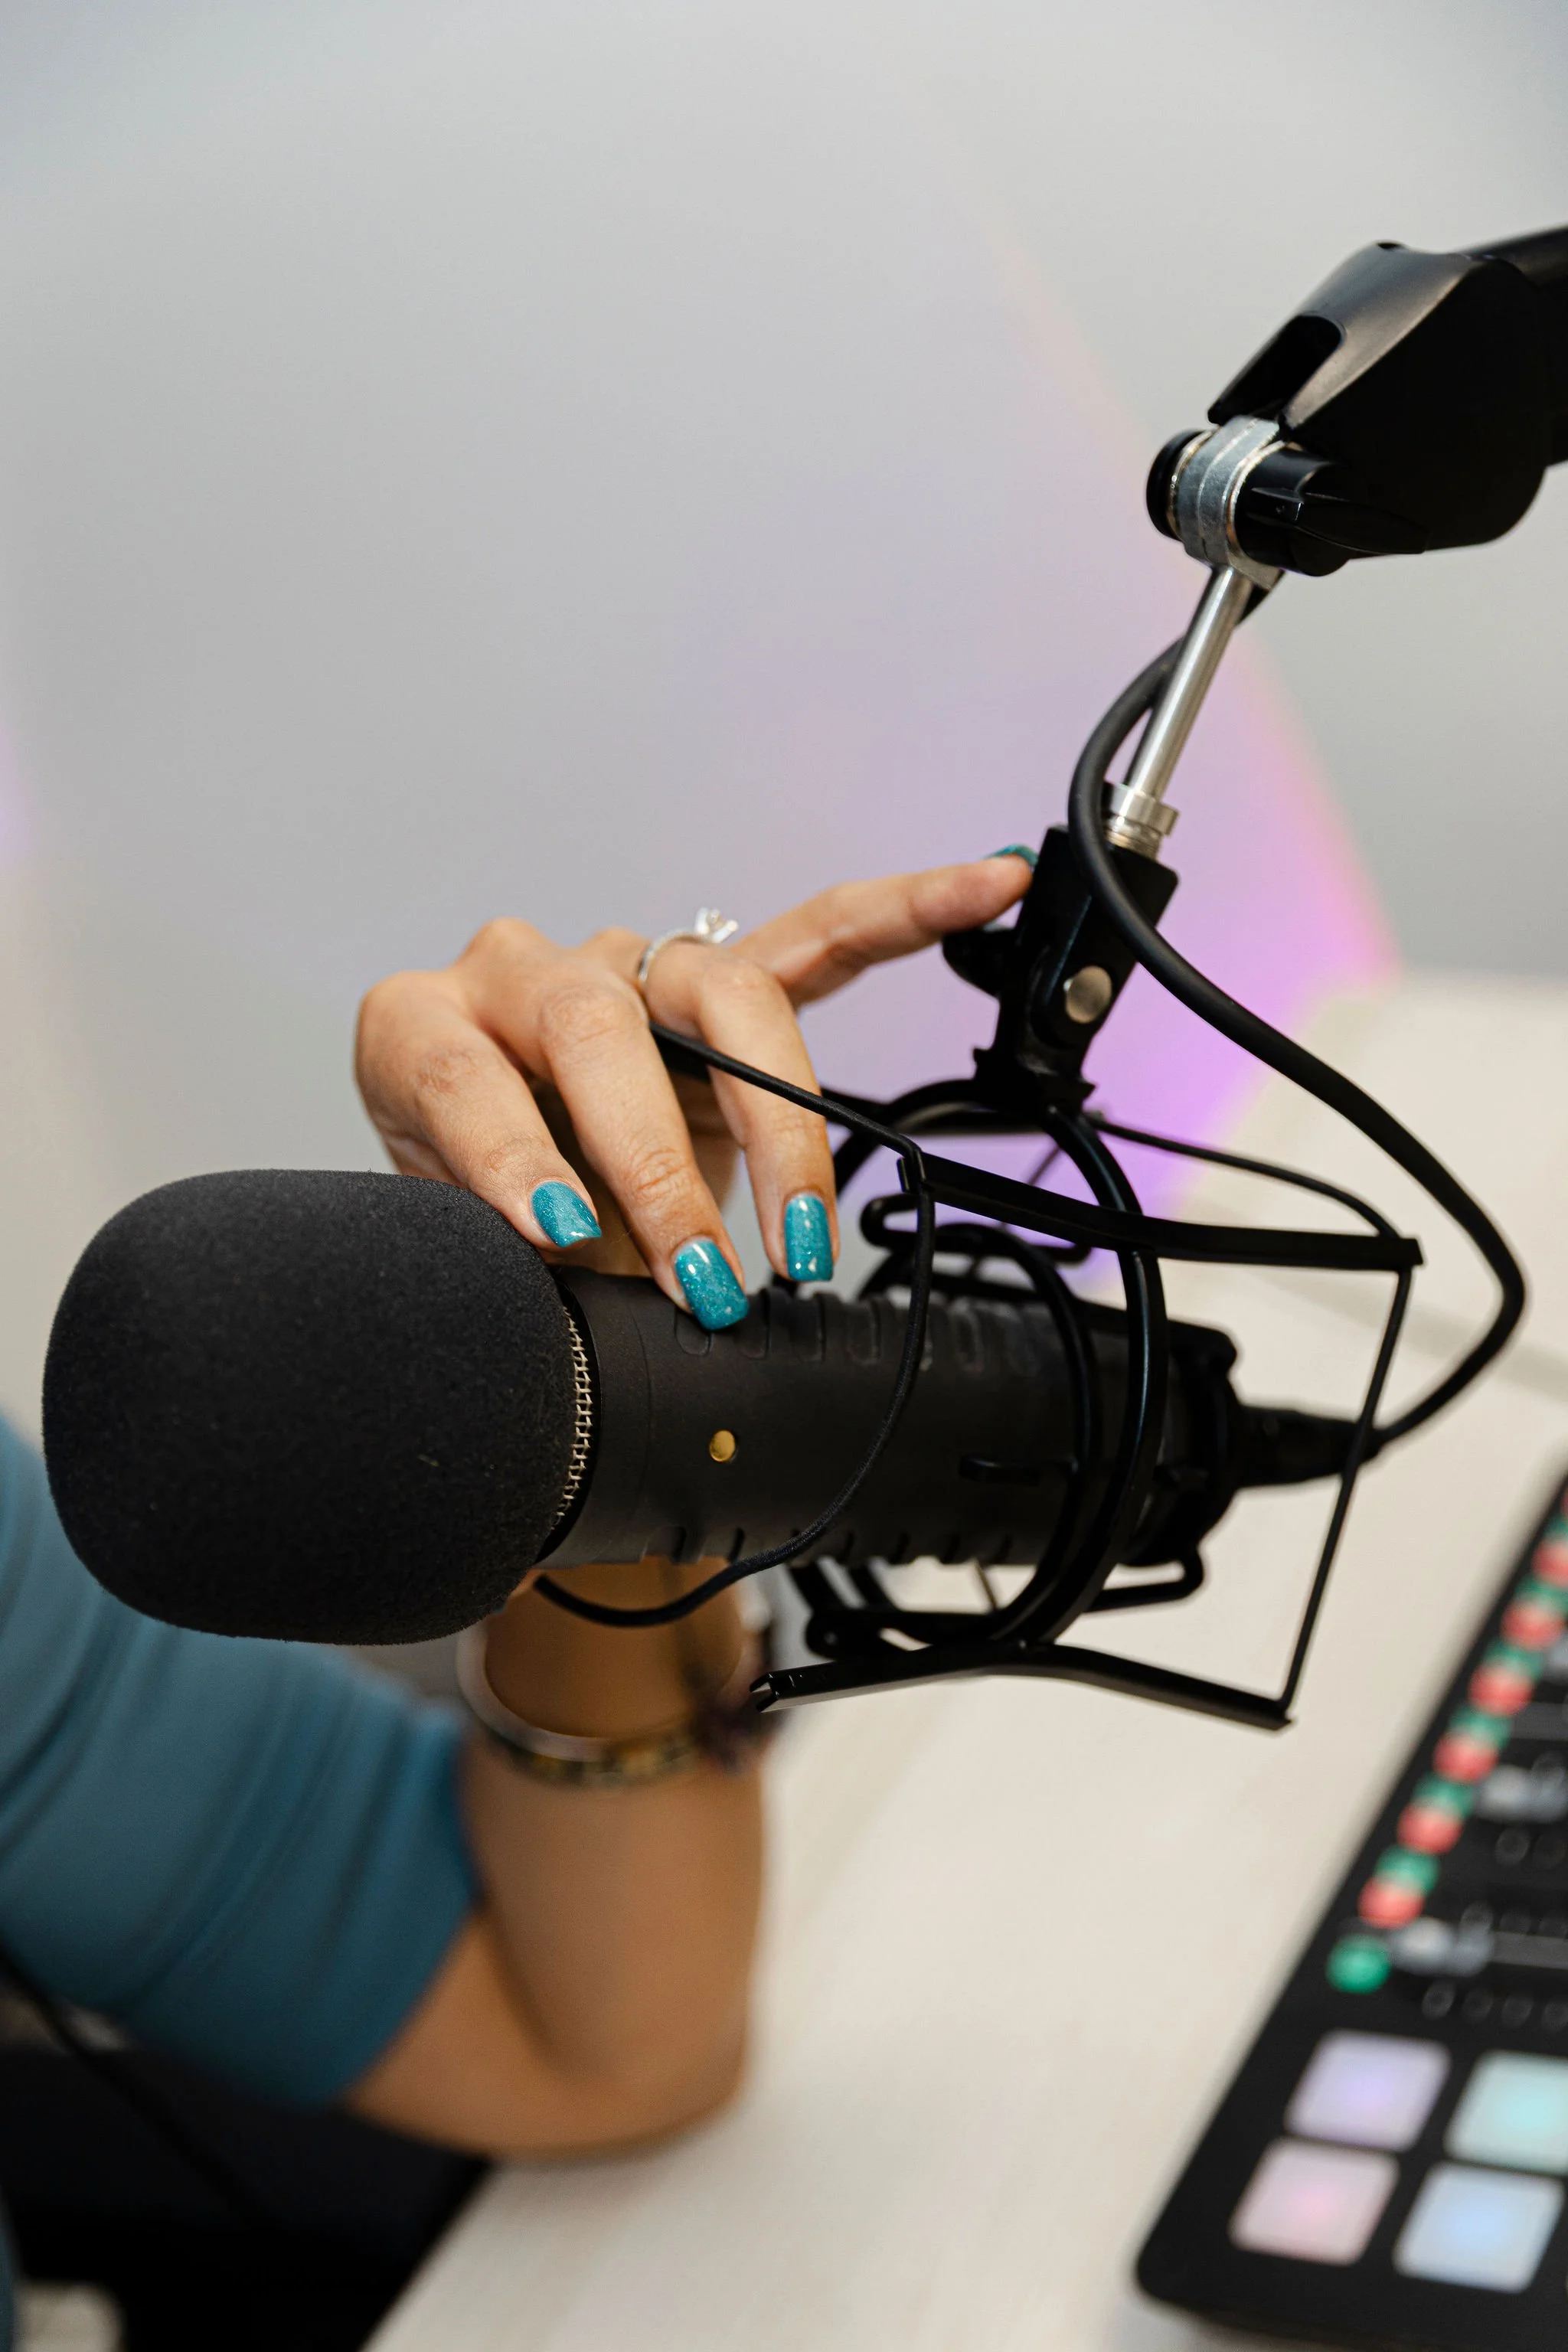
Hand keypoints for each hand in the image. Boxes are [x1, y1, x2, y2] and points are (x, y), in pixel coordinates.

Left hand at [355, 853, 1033, 1328]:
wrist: (502, 1192)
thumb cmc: (475, 1216)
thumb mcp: (462, 1249)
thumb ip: (511, 1266)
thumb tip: (595, 1306)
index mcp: (420, 1032)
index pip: (465, 1076)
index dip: (511, 1157)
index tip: (562, 1234)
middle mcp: (520, 977)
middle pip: (597, 1025)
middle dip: (657, 1162)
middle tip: (701, 1278)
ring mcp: (622, 966)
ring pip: (718, 993)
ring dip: (775, 1120)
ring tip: (801, 1227)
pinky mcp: (714, 985)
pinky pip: (818, 937)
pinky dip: (904, 915)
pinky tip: (987, 885)